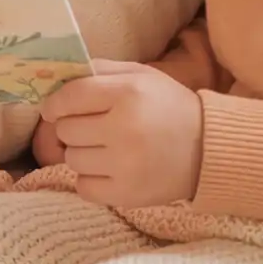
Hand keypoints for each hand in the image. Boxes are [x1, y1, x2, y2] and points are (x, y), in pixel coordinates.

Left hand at [32, 61, 203, 207]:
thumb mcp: (141, 75)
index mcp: (127, 94)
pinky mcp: (128, 194)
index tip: (52, 110)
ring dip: (82, 154)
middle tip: (92, 129)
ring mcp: (125, 165)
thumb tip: (58, 76)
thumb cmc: (168, 106)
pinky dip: (90, 180)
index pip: (70, 97)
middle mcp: (124, 129)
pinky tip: (108, 170)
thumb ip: (101, 70)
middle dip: (72, 128)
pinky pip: (83, 188)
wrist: (209, 149)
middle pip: (66, 131)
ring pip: (72, 159)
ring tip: (105, 150)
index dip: (54, 104)